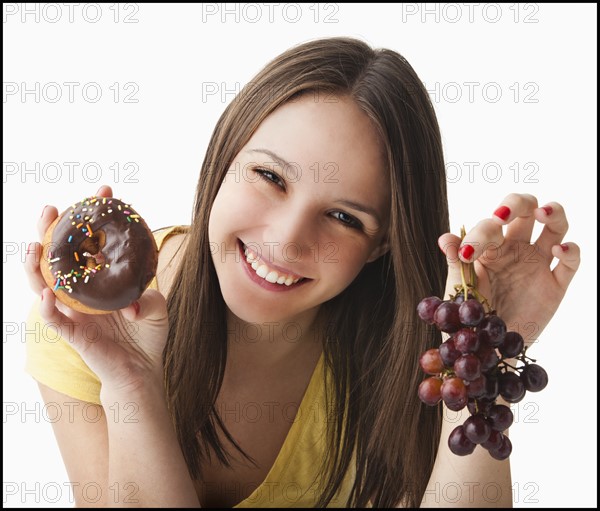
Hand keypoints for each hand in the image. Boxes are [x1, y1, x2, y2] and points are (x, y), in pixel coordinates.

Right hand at [24, 185, 168, 397]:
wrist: (143, 370)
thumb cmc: (148, 334)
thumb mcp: (156, 306)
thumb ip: (147, 295)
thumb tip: (132, 300)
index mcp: (101, 279)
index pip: (92, 242)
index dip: (94, 218)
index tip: (104, 192)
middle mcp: (83, 291)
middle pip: (59, 256)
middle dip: (52, 230)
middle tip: (52, 209)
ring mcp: (75, 310)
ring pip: (45, 284)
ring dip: (36, 265)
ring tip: (35, 245)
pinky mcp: (73, 333)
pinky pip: (55, 318)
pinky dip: (49, 306)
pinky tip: (49, 291)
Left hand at [438, 193, 580, 343]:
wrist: (487, 345)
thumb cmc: (469, 313)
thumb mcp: (459, 288)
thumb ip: (455, 262)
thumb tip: (445, 239)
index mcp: (490, 246)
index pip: (490, 225)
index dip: (479, 234)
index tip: (467, 255)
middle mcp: (516, 249)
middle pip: (525, 210)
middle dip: (517, 203)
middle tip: (503, 214)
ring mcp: (538, 264)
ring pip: (555, 226)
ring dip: (553, 213)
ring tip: (542, 212)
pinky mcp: (556, 284)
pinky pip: (571, 261)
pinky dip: (571, 251)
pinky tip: (559, 250)